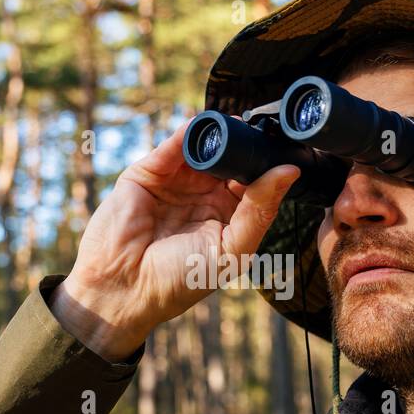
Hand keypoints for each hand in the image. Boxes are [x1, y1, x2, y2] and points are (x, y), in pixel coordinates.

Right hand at [51, 121, 299, 361]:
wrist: (123, 288)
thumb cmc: (179, 281)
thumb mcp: (232, 250)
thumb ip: (260, 211)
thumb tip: (290, 173)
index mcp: (228, 216)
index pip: (255, 182)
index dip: (268, 165)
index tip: (286, 148)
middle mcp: (204, 196)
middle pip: (231, 160)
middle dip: (246, 143)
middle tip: (263, 128)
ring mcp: (176, 182)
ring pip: (204, 149)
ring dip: (219, 134)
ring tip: (236, 124)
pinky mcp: (148, 173)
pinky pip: (172, 147)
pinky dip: (187, 134)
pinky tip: (202, 127)